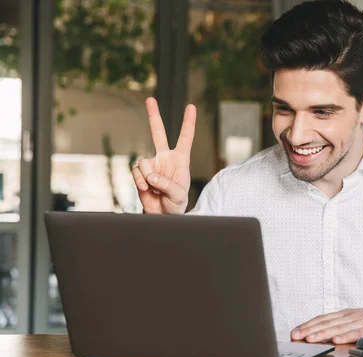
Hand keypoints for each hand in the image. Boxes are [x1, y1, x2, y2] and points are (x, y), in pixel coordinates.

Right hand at [132, 97, 196, 213]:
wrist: (162, 215)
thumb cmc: (176, 203)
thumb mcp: (178, 195)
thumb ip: (167, 184)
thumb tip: (151, 176)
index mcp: (180, 160)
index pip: (185, 138)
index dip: (188, 123)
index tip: (190, 106)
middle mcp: (165, 158)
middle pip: (158, 133)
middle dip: (154, 116)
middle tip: (150, 99)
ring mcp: (152, 165)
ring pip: (143, 162)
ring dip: (148, 177)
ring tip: (155, 189)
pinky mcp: (140, 174)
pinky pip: (136, 172)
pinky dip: (140, 182)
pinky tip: (147, 190)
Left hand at [290, 308, 362, 344]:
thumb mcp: (356, 319)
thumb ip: (341, 325)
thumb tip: (324, 333)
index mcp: (345, 313)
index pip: (322, 318)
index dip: (308, 324)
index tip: (295, 331)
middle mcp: (351, 315)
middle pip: (327, 322)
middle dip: (310, 329)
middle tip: (296, 335)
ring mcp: (361, 320)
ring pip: (339, 328)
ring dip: (323, 333)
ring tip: (310, 339)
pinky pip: (358, 332)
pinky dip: (346, 336)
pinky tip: (336, 340)